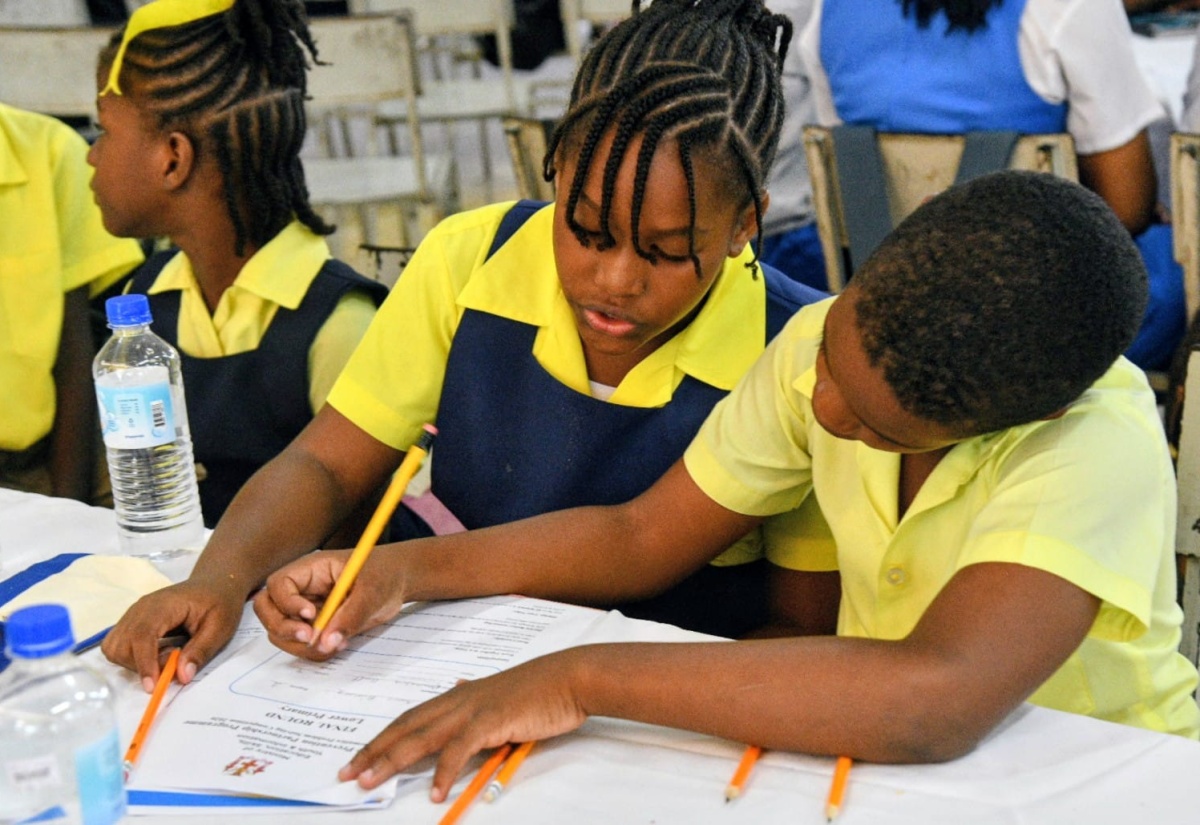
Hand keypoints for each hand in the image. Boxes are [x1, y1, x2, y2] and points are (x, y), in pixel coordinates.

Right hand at [101, 578, 244, 691]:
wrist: (214, 584)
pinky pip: (117, 646)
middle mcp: (141, 608)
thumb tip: (182, 676)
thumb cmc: (219, 603)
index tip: (153, 687)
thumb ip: (200, 651)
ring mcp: (133, 614)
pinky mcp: (131, 622)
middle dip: (142, 665)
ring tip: (167, 654)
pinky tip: (157, 652)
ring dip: (136, 662)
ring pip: (115, 648)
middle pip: (123, 645)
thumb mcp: (220, 628)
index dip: (144, 663)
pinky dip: (132, 657)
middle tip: (174, 661)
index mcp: (164, 605)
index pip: (142, 635)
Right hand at [252, 548, 408, 657]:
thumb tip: (327, 643)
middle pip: (267, 610)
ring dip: (299, 645)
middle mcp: (302, 590)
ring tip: (333, 644)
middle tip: (309, 637)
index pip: (278, 585)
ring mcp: (306, 610)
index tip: (311, 615)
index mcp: (310, 570)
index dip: (287, 602)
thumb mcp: (373, 590)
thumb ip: (351, 615)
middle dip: (282, 628)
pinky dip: (314, 652)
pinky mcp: (317, 628)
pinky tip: (339, 645)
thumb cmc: (385, 574)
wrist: (398, 581)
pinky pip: (302, 645)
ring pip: (281, 632)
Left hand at [337, 650, 588, 801]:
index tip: (359, 757)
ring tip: (371, 782)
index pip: (409, 719)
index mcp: (458, 695)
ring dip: (392, 760)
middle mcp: (457, 699)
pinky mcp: (491, 720)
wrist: (568, 678)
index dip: (381, 739)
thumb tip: (457, 689)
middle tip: (348, 772)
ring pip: (421, 736)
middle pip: (405, 727)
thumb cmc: (539, 690)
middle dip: (374, 751)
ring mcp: (472, 709)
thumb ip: (476, 699)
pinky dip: (444, 771)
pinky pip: (459, 749)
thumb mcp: (500, 694)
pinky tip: (435, 791)